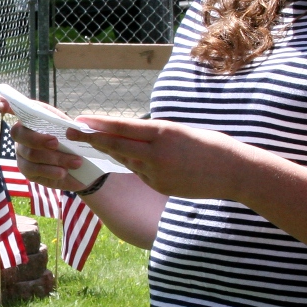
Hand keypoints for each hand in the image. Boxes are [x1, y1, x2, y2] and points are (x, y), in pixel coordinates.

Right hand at [0, 95, 97, 191]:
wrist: (81, 164)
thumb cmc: (73, 140)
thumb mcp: (73, 128)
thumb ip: (68, 124)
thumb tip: (70, 128)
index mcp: (31, 116)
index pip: (9, 106)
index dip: (1, 103)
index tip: (3, 106)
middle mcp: (22, 133)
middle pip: (17, 133)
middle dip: (37, 138)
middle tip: (56, 143)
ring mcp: (21, 152)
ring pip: (30, 154)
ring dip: (55, 158)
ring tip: (76, 162)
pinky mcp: (26, 169)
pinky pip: (34, 170)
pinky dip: (51, 171)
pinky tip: (63, 172)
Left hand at [71, 115, 248, 200]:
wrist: (234, 173)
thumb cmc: (211, 145)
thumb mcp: (181, 131)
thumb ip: (155, 134)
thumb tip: (129, 133)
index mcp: (164, 133)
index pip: (123, 128)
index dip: (99, 124)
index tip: (81, 119)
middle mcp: (157, 154)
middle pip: (116, 146)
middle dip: (92, 139)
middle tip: (72, 132)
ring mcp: (158, 173)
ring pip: (127, 160)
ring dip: (114, 151)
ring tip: (97, 141)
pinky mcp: (160, 186)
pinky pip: (141, 174)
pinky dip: (136, 165)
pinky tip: (136, 159)